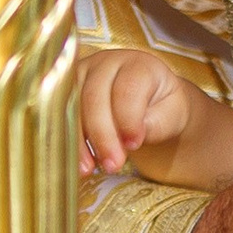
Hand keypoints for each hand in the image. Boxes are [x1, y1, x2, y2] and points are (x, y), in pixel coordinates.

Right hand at [80, 46, 193, 175]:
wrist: (149, 102)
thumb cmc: (162, 107)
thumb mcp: (172, 115)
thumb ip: (156, 123)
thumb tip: (130, 138)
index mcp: (139, 65)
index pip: (127, 88)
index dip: (128, 118)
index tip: (133, 145)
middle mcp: (106, 64)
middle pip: (94, 96)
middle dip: (102, 135)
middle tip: (112, 165)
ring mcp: (82, 74)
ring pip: (72, 105)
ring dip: (78, 141)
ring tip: (89, 169)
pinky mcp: (67, 90)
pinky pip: (59, 116)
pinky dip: (67, 141)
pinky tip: (77, 163)